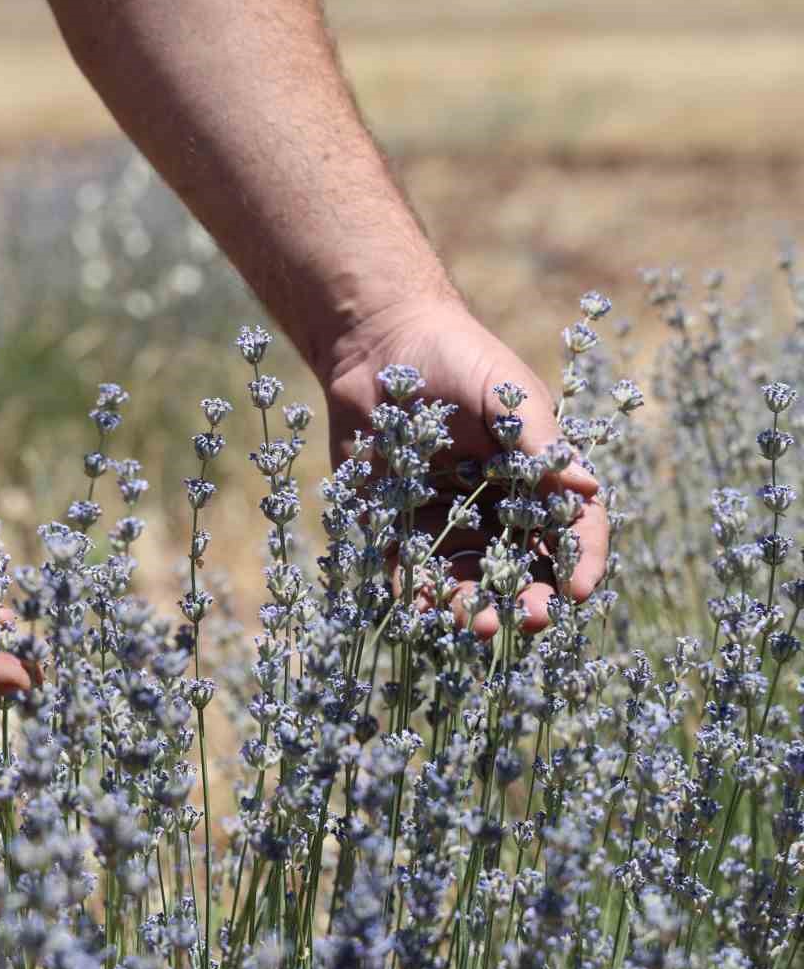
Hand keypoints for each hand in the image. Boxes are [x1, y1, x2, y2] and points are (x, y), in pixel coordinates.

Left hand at [318, 302, 608, 635]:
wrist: (379, 344)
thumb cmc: (456, 356)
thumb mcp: (505, 391)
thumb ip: (539, 442)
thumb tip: (587, 486)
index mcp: (535, 476)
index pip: (571, 528)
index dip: (581, 561)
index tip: (580, 592)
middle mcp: (495, 507)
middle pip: (521, 566)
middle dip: (527, 598)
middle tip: (525, 619)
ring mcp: (447, 519)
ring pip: (468, 577)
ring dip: (474, 605)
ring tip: (476, 624)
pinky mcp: (395, 523)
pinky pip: (409, 568)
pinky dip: (416, 591)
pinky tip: (421, 606)